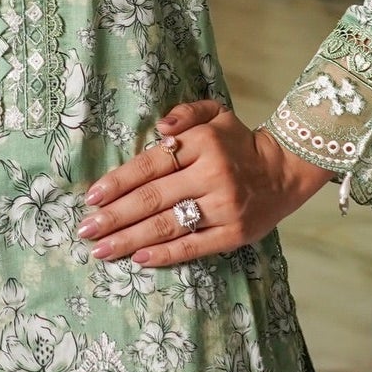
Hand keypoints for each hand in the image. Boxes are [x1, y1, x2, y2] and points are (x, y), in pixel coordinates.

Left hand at [76, 97, 335, 267]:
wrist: (285, 170)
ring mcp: (224, 207)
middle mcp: (212, 175)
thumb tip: (160, 127)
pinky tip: (139, 259)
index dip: (119, 182)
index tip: (92, 197)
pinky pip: (193, 247)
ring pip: (167, 225)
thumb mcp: (216, 113)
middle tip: (86, 229)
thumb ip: (186, 112)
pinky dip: (165, 254)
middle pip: (152, 198)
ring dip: (130, 239)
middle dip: (114, 216)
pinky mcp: (234, 234)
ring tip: (101, 250)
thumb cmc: (238, 142)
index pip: (151, 164)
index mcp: (203, 143)